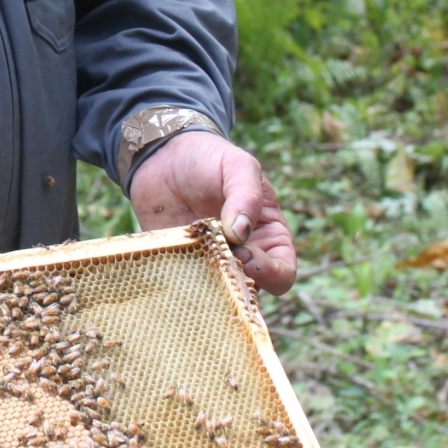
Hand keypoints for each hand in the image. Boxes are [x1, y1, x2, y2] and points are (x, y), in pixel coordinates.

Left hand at [128, 130, 296, 293]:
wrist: (164, 153)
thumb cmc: (211, 159)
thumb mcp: (238, 166)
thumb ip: (246, 195)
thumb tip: (241, 233)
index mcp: (267, 236)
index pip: (282, 273)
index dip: (271, 273)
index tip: (246, 255)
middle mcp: (240, 256)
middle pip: (249, 290)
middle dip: (236, 282)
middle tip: (216, 259)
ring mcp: (208, 263)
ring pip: (215, 294)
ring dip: (206, 286)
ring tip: (192, 262)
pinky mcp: (177, 264)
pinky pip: (181, 286)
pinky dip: (177, 283)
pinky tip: (169, 264)